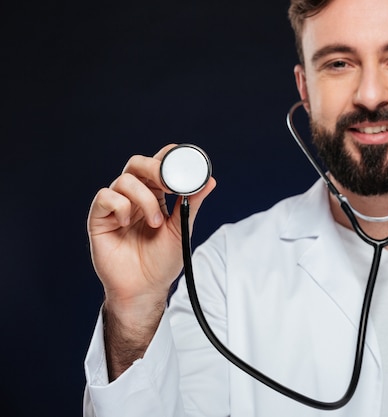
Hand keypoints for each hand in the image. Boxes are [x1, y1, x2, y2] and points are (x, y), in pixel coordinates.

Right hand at [88, 144, 215, 316]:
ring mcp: (116, 207)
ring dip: (144, 198)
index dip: (168, 158)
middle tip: (170, 186)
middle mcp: (135, 197)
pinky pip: (104, 197)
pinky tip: (127, 222)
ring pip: (124, 180)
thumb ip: (192, 203)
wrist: (145, 289)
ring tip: (155, 223)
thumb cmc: (162, 262)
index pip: (158, 164)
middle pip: (137, 163)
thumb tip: (210, 180)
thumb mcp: (181, 229)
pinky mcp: (99, 219)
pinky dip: (120, 205)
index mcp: (156, 195)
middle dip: (155, 168)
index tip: (183, 165)